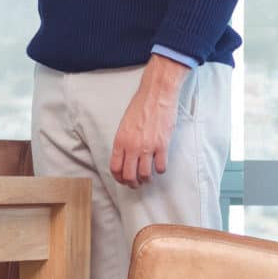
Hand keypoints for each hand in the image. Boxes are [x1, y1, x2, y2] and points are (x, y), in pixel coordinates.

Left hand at [109, 60, 186, 188]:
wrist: (157, 95)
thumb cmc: (141, 106)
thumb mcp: (125, 124)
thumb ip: (124, 141)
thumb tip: (125, 157)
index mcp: (120, 140)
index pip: (115, 168)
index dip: (119, 178)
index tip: (123, 180)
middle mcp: (132, 146)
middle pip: (129, 175)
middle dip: (132, 183)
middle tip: (136, 183)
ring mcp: (148, 147)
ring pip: (145, 174)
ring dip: (146, 179)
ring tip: (148, 177)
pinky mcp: (162, 145)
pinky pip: (161, 167)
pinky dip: (160, 170)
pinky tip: (160, 166)